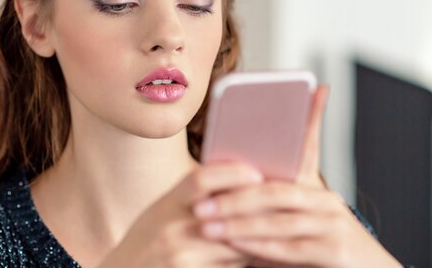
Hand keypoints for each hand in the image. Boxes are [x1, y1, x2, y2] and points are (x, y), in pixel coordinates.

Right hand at [99, 161, 265, 267]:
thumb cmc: (148, 243)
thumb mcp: (161, 213)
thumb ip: (192, 198)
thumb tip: (239, 178)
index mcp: (166, 204)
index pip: (201, 179)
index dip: (232, 173)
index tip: (257, 174)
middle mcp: (171, 228)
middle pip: (227, 215)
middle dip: (256, 212)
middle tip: (283, 205)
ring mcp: (180, 257)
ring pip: (235, 246)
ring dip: (256, 242)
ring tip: (276, 233)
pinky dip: (245, 263)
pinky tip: (258, 258)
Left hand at [191, 86, 402, 267]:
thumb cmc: (321, 248)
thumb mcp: (297, 223)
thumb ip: (271, 209)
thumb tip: (226, 196)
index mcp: (316, 188)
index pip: (303, 148)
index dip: (292, 125)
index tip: (254, 122)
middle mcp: (327, 201)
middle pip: (275, 191)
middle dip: (233, 197)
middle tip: (200, 205)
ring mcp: (334, 224)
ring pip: (279, 219)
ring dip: (239, 224)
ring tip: (208, 226)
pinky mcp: (337, 250)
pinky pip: (291, 247)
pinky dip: (260, 246)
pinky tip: (236, 244)